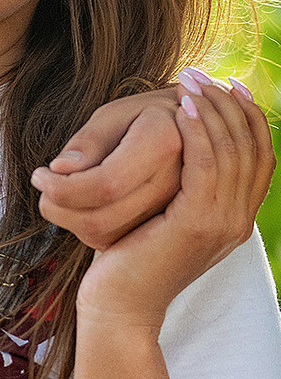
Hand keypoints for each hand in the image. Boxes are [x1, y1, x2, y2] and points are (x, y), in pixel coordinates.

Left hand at [34, 86, 184, 249]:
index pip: (105, 185)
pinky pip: (115, 241)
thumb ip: (89, 140)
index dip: (62, 187)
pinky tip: (84, 203)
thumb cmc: (144, 118)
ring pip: (103, 236)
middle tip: (44, 182)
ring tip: (61, 190)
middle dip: (57, 205)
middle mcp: (178, 185)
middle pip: (100, 218)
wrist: (194, 132)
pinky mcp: (166, 229)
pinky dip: (87, 227)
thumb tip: (61, 169)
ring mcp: (176, 212)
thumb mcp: (116, 113)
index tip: (40, 174)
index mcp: (163, 145)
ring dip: (68, 218)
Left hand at [79, 72, 272, 329]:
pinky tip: (180, 111)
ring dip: (211, 111)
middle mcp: (238, 220)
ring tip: (189, 82)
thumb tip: (177, 157)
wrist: (118, 306)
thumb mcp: (162, 219)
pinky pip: (207, 166)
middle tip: (201, 73)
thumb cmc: (128, 260)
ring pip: (231, 152)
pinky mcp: (198, 224)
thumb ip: (180, 194)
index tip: (227, 85)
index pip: (260, 157)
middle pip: (253, 148)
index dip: (248, 117)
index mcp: (235, 217)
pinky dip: (197, 133)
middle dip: (229, 104)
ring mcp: (223, 223)